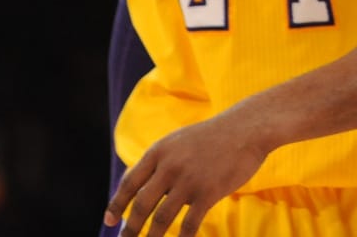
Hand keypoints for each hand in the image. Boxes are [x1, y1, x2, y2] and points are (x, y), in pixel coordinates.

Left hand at [103, 109, 267, 235]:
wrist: (247, 128)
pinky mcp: (208, 192)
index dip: (117, 205)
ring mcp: (188, 179)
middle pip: (141, 204)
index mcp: (159, 151)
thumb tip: (143, 189)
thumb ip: (161, 162)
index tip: (109, 222)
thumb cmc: (214, 137)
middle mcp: (169, 166)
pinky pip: (189, 223)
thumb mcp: (180, 141)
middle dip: (130, 229)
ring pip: (161, 218)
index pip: (129, 182)